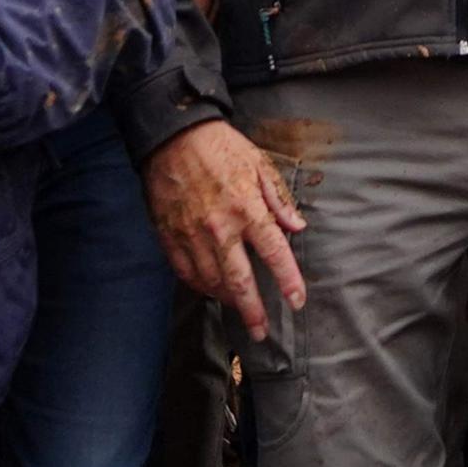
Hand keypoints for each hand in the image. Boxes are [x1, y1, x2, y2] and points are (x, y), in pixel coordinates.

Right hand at [144, 120, 307, 339]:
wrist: (173, 135)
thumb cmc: (220, 146)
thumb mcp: (260, 164)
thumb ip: (278, 200)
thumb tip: (297, 228)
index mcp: (248, 209)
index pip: (275, 255)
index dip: (289, 281)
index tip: (297, 301)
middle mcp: (220, 228)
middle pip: (240, 282)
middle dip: (252, 311)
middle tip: (261, 331)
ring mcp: (192, 234)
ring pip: (211, 281)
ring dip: (226, 300)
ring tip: (238, 308)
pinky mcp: (170, 235)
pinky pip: (185, 271)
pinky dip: (198, 286)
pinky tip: (208, 290)